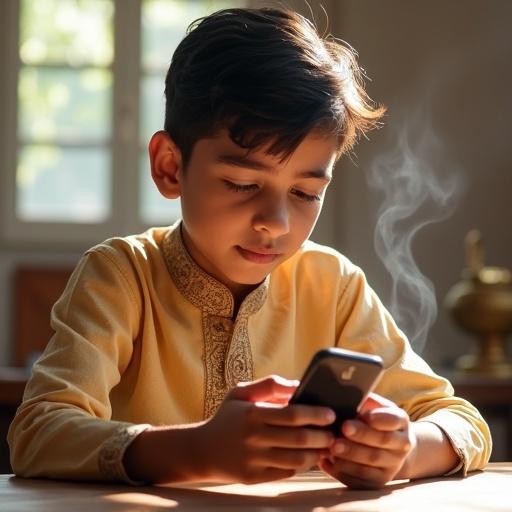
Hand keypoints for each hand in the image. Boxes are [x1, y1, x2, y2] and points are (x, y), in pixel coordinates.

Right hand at [193, 375, 335, 483]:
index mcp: (251, 413)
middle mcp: (252, 437)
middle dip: (322, 436)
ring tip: (326, 446)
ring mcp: (253, 460)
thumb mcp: (240, 393)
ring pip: (296, 459)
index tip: (331, 414)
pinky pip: (286, 473)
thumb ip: (268, 385)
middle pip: (298, 438)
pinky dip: (302, 466)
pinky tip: (310, 458)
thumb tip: (297, 385)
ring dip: (316, 453)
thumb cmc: (227, 417)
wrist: (202, 450)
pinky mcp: (253, 478)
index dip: (315, 414)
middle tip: (335, 433)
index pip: (291, 414)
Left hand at [319, 393, 414, 488]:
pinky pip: (360, 481)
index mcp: (400, 422)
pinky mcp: (378, 482)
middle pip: (381, 442)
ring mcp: (391, 466)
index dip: (381, 418)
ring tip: (332, 447)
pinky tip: (326, 462)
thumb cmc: (375, 419)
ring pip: (370, 464)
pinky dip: (341, 472)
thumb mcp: (375, 405)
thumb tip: (345, 393)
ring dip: (350, 457)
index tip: (366, 415)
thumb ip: (365, 401)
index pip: (394, 420)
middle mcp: (401, 446)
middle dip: (361, 436)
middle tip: (343, 428)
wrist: (391, 447)